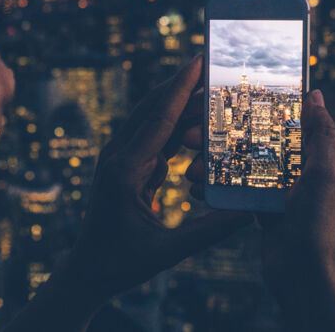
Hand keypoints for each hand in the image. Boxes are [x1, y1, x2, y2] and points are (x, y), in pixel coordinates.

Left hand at [7, 56, 251, 330]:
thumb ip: (210, 230)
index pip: (159, 119)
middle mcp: (118, 157)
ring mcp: (118, 159)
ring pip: (151, 119)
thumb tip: (249, 212)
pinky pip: (151, 136)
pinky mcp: (123, 165)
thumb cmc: (122, 265)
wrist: (85, 273)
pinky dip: (173, 124)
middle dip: (182, 84)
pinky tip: (194, 118)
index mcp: (126, 171)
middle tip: (210, 62)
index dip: (181, 88)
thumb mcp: (168, 251)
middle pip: (154, 108)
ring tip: (207, 84)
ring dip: (178, 101)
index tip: (198, 60)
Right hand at [186, 89, 334, 331]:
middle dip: (227, 133)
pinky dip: (217, 187)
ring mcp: (281, 193)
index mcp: (319, 160)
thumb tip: (317, 96)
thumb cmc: (323, 228)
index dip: (263, 106)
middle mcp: (300, 173)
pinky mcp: (263, 213)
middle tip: (193, 129)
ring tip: (188, 161)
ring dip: (215, 161)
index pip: (291, 122)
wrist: (309, 281)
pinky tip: (196, 185)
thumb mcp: (326, 176)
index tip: (231, 93)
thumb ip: (322, 136)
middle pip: (260, 141)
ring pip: (243, 165)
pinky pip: (237, 192)